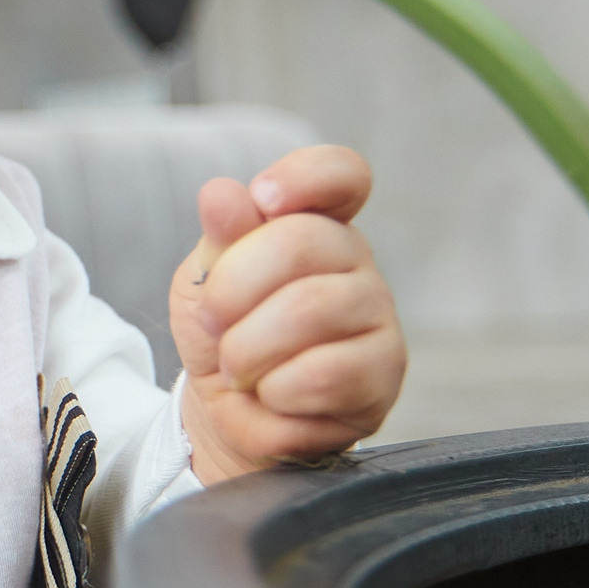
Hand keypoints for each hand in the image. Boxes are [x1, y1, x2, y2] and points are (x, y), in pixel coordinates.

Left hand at [169, 146, 404, 484]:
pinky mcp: (385, 372)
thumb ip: (219, 240)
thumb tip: (221, 193)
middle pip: (301, 242)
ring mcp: (377, 313)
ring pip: (309, 309)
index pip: (341, 173)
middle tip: (214, 324)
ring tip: (238, 368)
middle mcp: (354, 260)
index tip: (265, 198)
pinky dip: (276, 390)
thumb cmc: (225, 335)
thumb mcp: (203, 282)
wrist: (231, 414)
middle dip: (232, 289)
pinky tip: (274, 395)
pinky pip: (324, 373)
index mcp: (313, 222)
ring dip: (248, 348)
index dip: (306, 176)